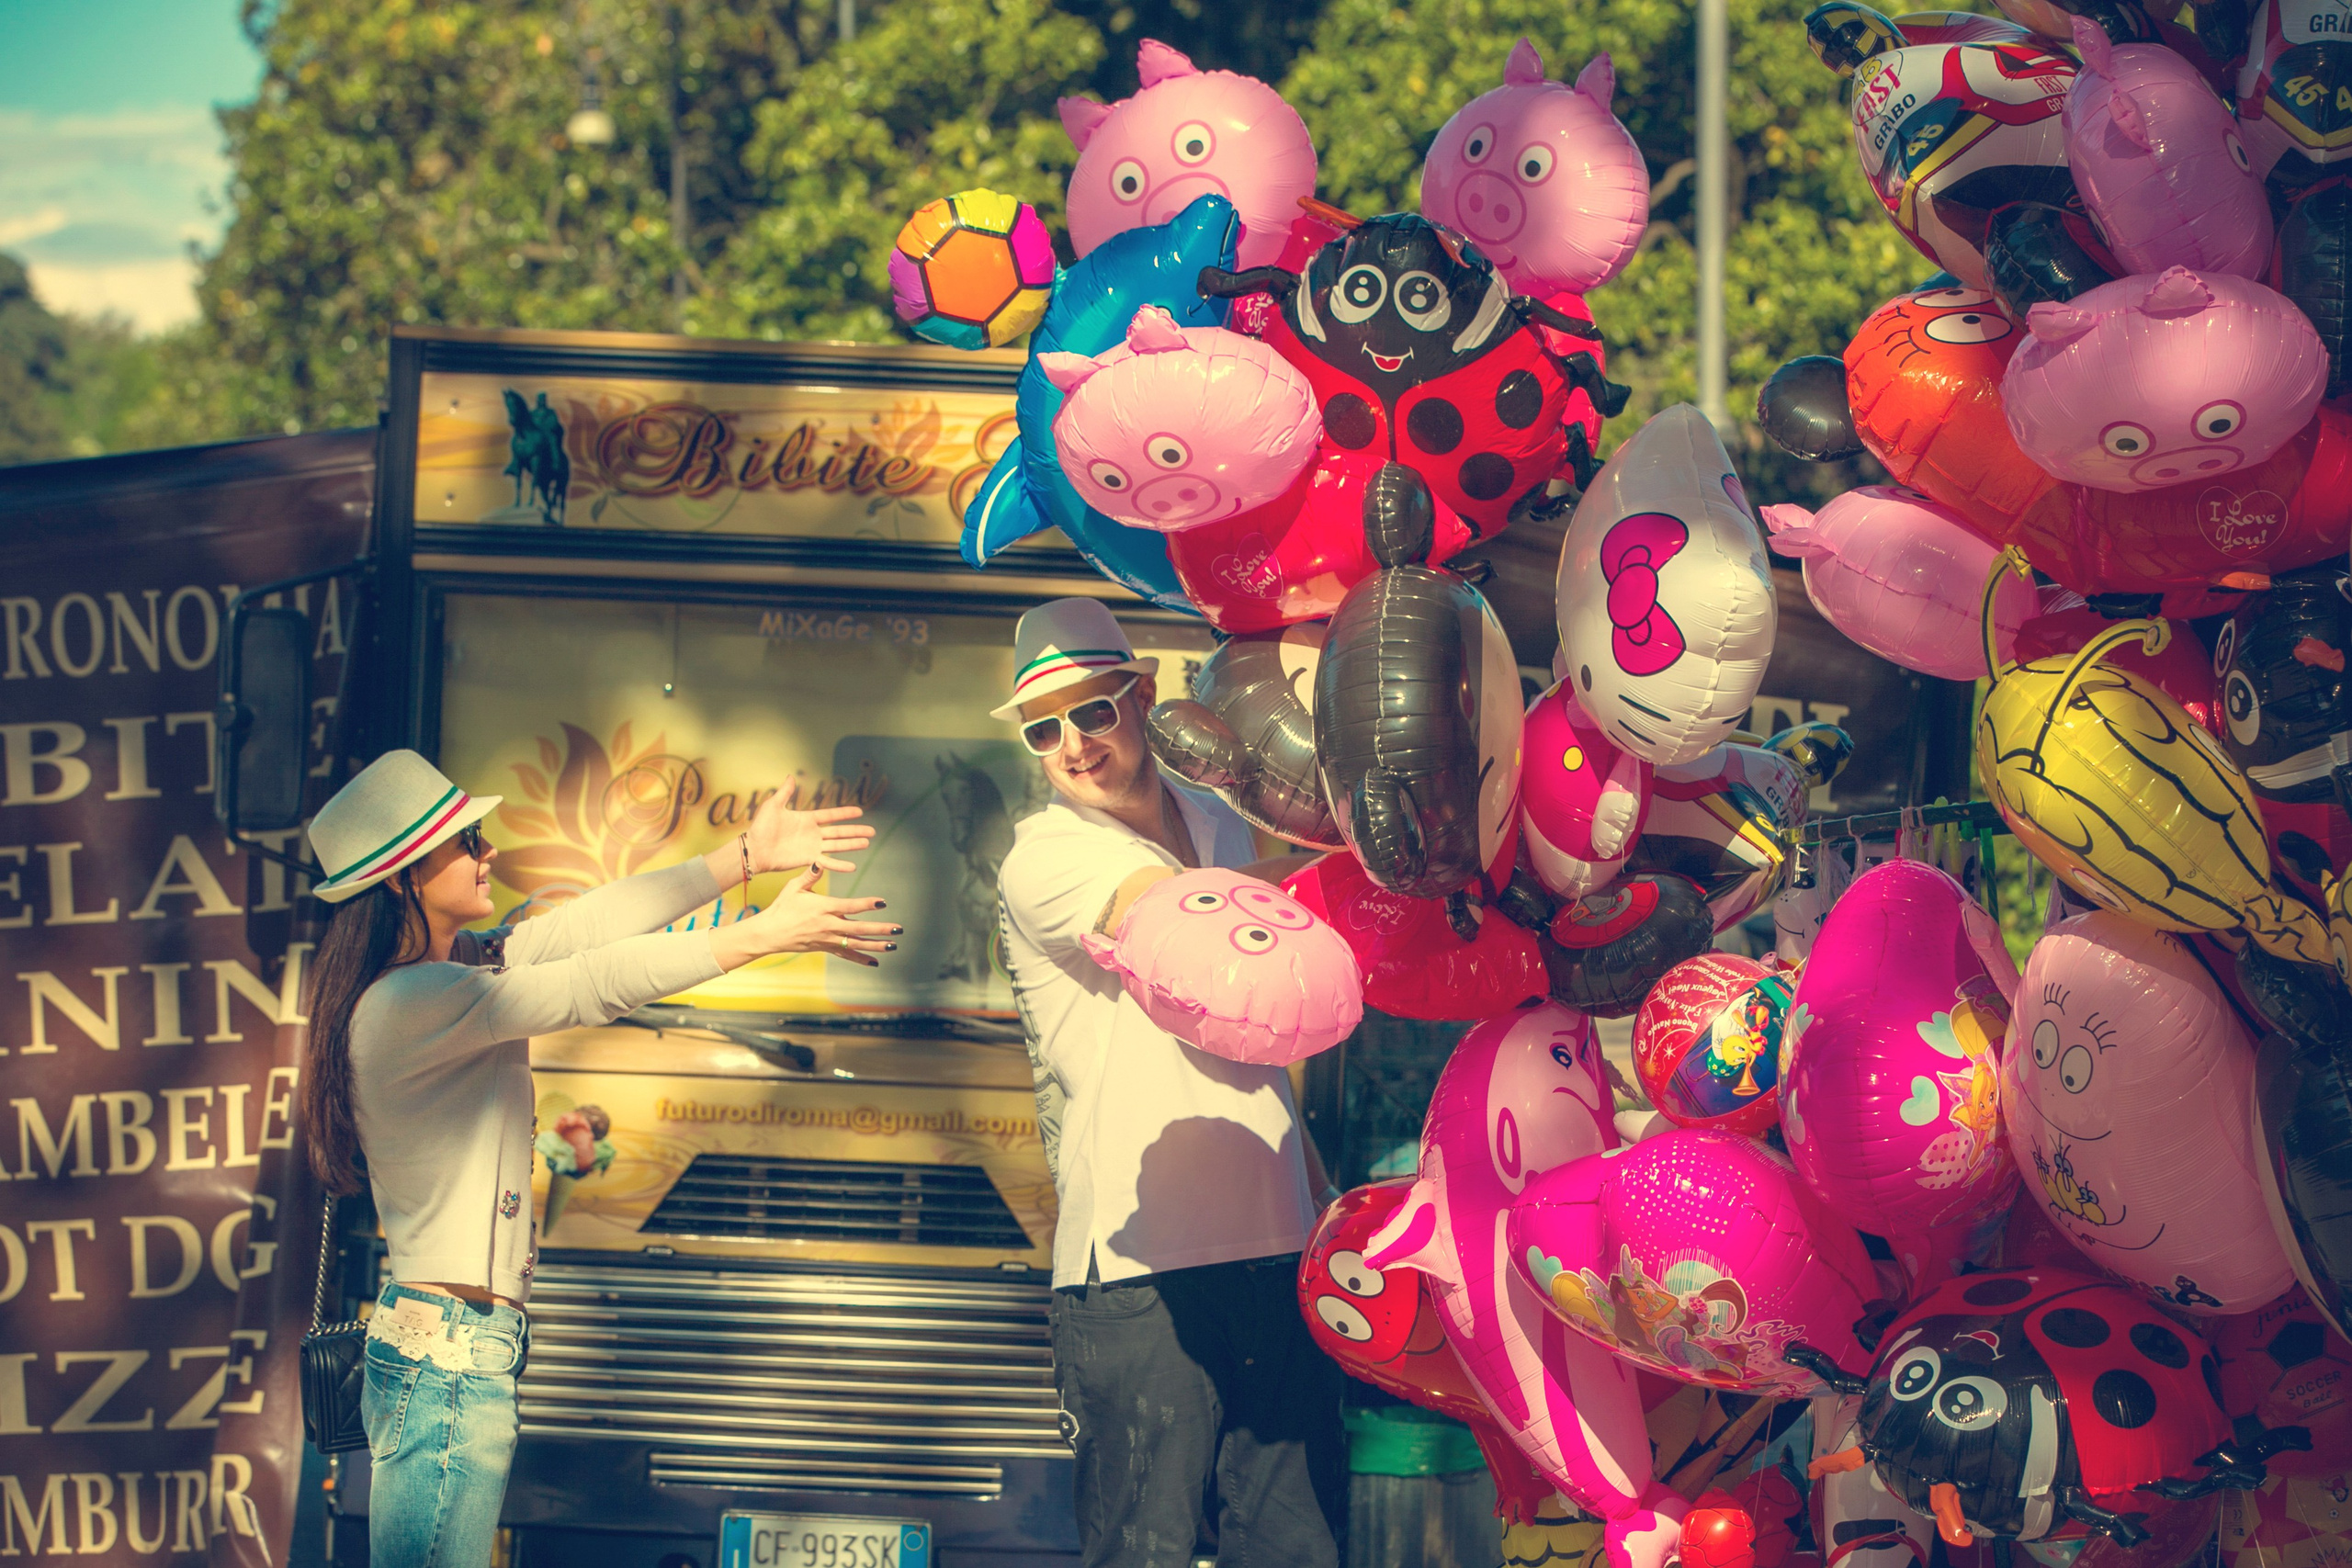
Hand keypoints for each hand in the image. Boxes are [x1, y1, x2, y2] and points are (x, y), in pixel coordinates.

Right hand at [714, 868, 901, 969]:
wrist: (770, 933)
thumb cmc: (782, 907)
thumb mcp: (794, 887)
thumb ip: (810, 874)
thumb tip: (820, 860)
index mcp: (823, 907)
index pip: (850, 906)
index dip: (867, 904)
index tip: (883, 902)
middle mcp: (828, 925)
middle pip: (858, 928)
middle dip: (880, 929)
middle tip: (898, 929)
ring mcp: (827, 939)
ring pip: (855, 943)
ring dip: (875, 945)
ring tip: (893, 946)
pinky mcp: (825, 948)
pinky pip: (845, 954)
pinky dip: (860, 958)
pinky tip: (875, 961)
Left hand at [744, 800, 874, 876]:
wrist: (754, 850)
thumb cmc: (761, 828)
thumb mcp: (773, 806)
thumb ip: (785, 792)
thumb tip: (790, 776)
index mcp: (807, 819)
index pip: (830, 815)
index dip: (845, 813)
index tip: (860, 811)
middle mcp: (812, 834)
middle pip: (839, 832)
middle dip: (855, 831)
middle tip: (872, 832)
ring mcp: (812, 847)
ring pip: (837, 846)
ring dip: (852, 845)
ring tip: (867, 843)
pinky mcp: (808, 860)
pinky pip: (827, 863)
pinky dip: (839, 865)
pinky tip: (852, 866)